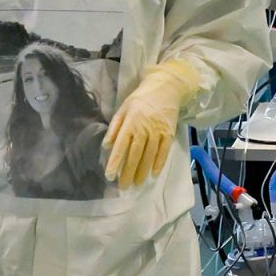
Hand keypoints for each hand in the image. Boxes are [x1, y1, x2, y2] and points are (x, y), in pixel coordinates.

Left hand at [103, 62, 199, 188]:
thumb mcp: (122, 108)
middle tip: (123, 187)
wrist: (165, 88)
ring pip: (148, 156)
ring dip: (142, 172)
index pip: (120, 146)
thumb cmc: (140, 99)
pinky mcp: (169, 134)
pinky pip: (164, 152)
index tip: (109, 175)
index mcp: (130, 123)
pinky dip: (159, 164)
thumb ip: (115, 127)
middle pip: (134, 155)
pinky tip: (153, 174)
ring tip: (136, 184)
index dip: (114, 162)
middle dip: (128, 172)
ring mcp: (158, 132)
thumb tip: (106, 145)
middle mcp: (143, 129)